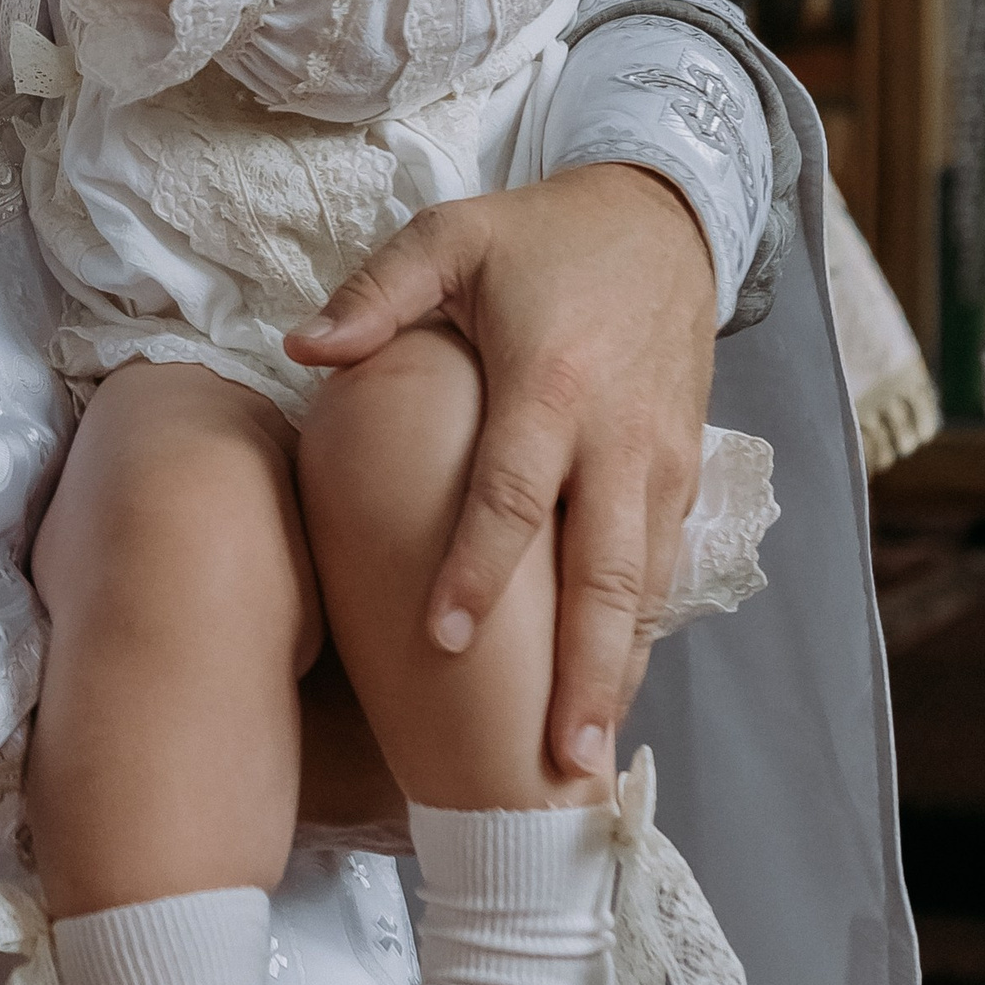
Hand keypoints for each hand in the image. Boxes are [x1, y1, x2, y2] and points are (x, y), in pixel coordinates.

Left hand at [283, 163, 714, 781]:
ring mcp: (662, 462)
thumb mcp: (452, 236)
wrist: (664, 219)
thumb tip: (300, 348)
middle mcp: (618, 436)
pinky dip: (641, 638)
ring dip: (620, 677)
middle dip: (583, 674)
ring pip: (644, 588)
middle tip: (559, 765)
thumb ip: (377, 293)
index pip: (510, 493)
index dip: (477, 569)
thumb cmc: (540, 235)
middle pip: (601, 572)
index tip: (444, 641)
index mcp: (551, 382)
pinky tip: (613, 700)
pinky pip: (663, 571)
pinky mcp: (685, 474)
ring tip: (587, 764)